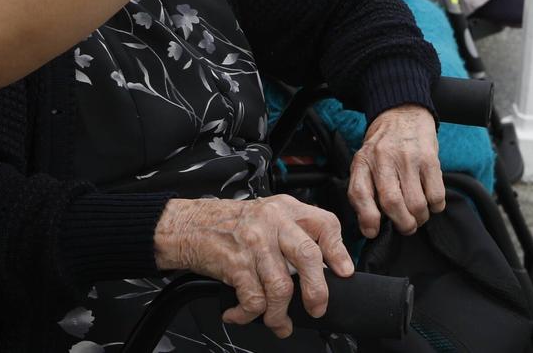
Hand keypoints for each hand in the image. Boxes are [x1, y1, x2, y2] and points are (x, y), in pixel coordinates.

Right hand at [153, 195, 353, 336]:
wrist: (188, 225)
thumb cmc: (229, 224)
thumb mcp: (268, 215)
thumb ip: (294, 232)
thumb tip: (323, 266)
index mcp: (286, 209)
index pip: (324, 224)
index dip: (338, 250)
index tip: (344, 272)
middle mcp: (272, 222)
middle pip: (307, 257)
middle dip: (317, 291)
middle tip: (317, 308)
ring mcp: (253, 243)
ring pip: (281, 288)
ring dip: (280, 315)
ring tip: (278, 323)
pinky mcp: (235, 263)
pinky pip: (253, 300)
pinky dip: (249, 315)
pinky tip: (242, 314)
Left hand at [348, 105, 444, 237]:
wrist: (402, 112)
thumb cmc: (382, 147)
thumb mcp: (364, 163)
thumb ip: (362, 192)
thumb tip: (370, 229)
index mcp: (363, 162)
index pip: (360, 194)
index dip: (367, 219)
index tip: (374, 231)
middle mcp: (384, 159)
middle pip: (392, 203)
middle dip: (403, 224)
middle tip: (407, 226)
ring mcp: (408, 158)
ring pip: (417, 203)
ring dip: (420, 218)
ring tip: (419, 215)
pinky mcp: (430, 158)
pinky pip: (436, 194)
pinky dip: (436, 206)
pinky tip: (431, 201)